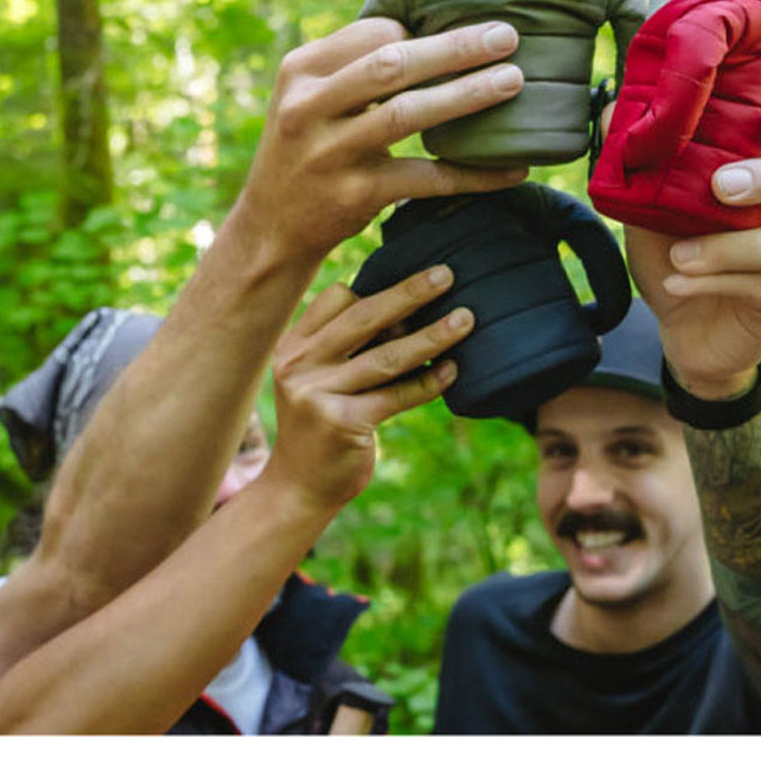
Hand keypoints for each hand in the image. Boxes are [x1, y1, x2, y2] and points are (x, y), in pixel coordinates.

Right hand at [235, 18, 529, 267]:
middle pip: (392, 65)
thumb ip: (356, 66)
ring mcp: (329, 152)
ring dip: (467, 95)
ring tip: (513, 82)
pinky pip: (426, 179)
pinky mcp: (355, 195)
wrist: (273, 227)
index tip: (470, 33)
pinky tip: (513, 170)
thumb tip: (438, 31)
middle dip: (455, 47)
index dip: (426, 30)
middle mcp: (307, 106)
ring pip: (407, 114)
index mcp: (300, 70)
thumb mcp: (311, 98)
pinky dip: (474, 175)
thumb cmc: (311, 148)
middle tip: (508, 37)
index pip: (375, 32)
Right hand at [261, 268, 472, 512]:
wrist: (299, 486)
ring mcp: (317, 394)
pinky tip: (454, 371)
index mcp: (294, 345)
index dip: (377, 286)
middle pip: (365, 317)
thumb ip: (351, 346)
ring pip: (388, 357)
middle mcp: (300, 365)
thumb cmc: (323, 422)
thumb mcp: (320, 377)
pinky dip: (429, 382)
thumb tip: (412, 311)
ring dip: (432, 336)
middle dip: (410, 293)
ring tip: (466, 320)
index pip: (337, 298)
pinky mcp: (342, 423)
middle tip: (447, 274)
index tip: (418, 279)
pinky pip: (397, 395)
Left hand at [626, 103, 760, 398]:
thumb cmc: (676, 257)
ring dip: (728, 246)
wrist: (679, 329)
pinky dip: (713, 280)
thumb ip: (643, 163)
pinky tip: (677, 281)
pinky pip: (758, 286)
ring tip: (680, 255)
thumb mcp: (650, 208)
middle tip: (722, 185)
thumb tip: (617, 106)